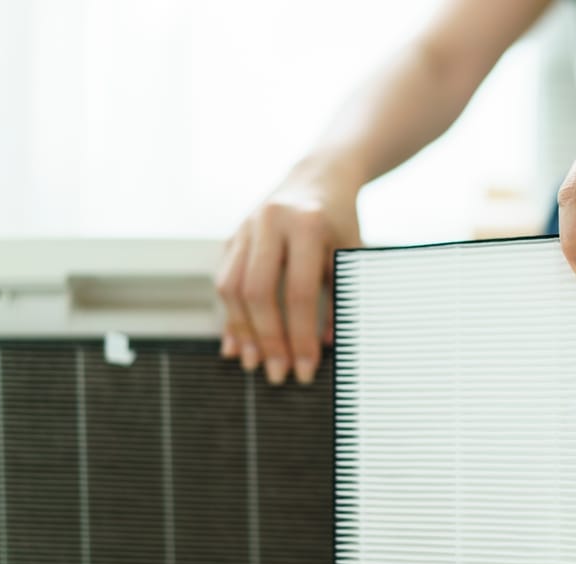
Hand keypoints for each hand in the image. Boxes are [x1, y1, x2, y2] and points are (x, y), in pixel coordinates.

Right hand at [217, 171, 361, 383]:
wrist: (319, 176)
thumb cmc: (341, 221)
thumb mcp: (351, 253)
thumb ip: (342, 296)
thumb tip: (328, 345)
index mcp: (307, 224)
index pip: (300, 293)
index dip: (301, 336)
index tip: (307, 368)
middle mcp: (270, 222)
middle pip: (259, 293)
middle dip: (268, 340)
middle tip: (277, 374)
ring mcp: (245, 227)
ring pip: (232, 288)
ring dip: (242, 332)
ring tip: (253, 364)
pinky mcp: (232, 236)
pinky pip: (224, 281)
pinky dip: (230, 315)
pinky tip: (236, 344)